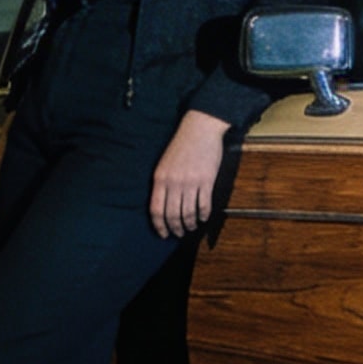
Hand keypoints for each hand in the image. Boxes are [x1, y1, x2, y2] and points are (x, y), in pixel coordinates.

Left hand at [149, 109, 229, 238]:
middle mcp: (174, 183)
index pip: (156, 209)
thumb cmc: (181, 145)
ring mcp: (191, 182)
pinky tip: (203, 217)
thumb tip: (163, 206)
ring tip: (192, 227)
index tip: (163, 234)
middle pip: (172, 215)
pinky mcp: (206, 181)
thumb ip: (162, 183)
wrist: (200, 129)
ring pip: (188, 213)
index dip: (159, 226)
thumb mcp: (164, 163)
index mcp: (160, 178)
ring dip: (190, 224)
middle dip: (175, 229)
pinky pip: (204, 205)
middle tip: (179, 234)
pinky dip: (203, 215)